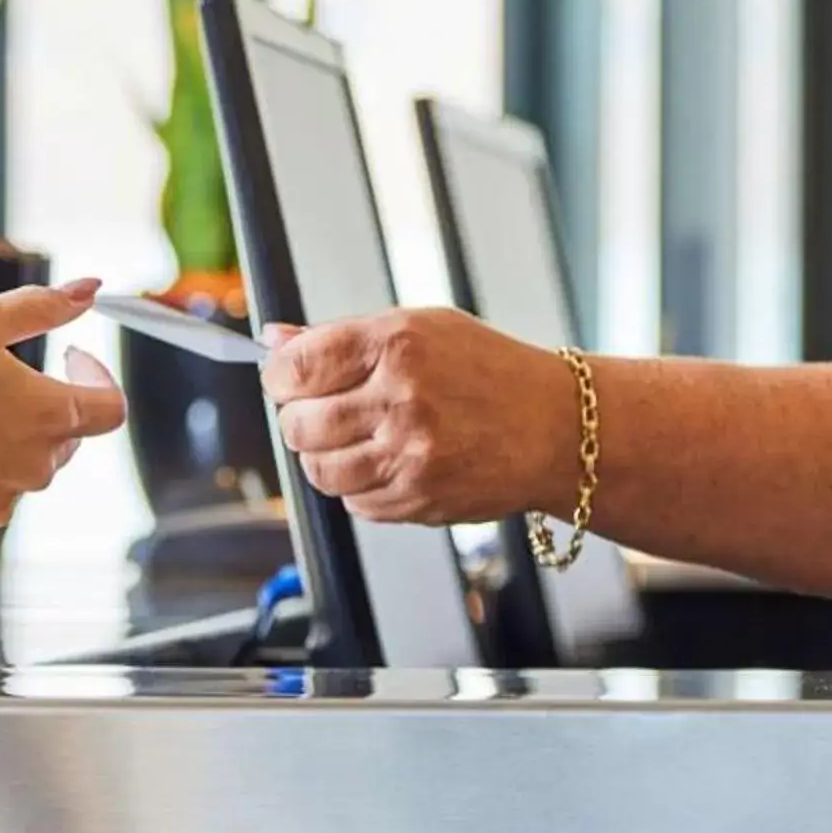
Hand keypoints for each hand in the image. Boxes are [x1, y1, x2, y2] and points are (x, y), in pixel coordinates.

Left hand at [261, 308, 576, 524]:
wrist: (557, 428)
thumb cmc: (490, 372)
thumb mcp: (421, 330)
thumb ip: (342, 336)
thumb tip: (274, 340)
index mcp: (397, 343)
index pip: (296, 366)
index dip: (279, 375)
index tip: (285, 378)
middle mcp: (402, 398)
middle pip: (300, 423)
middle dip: (300, 418)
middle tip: (322, 410)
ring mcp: (410, 454)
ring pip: (320, 469)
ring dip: (326, 456)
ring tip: (358, 438)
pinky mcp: (419, 499)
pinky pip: (354, 502)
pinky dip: (360, 486)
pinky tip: (390, 462)